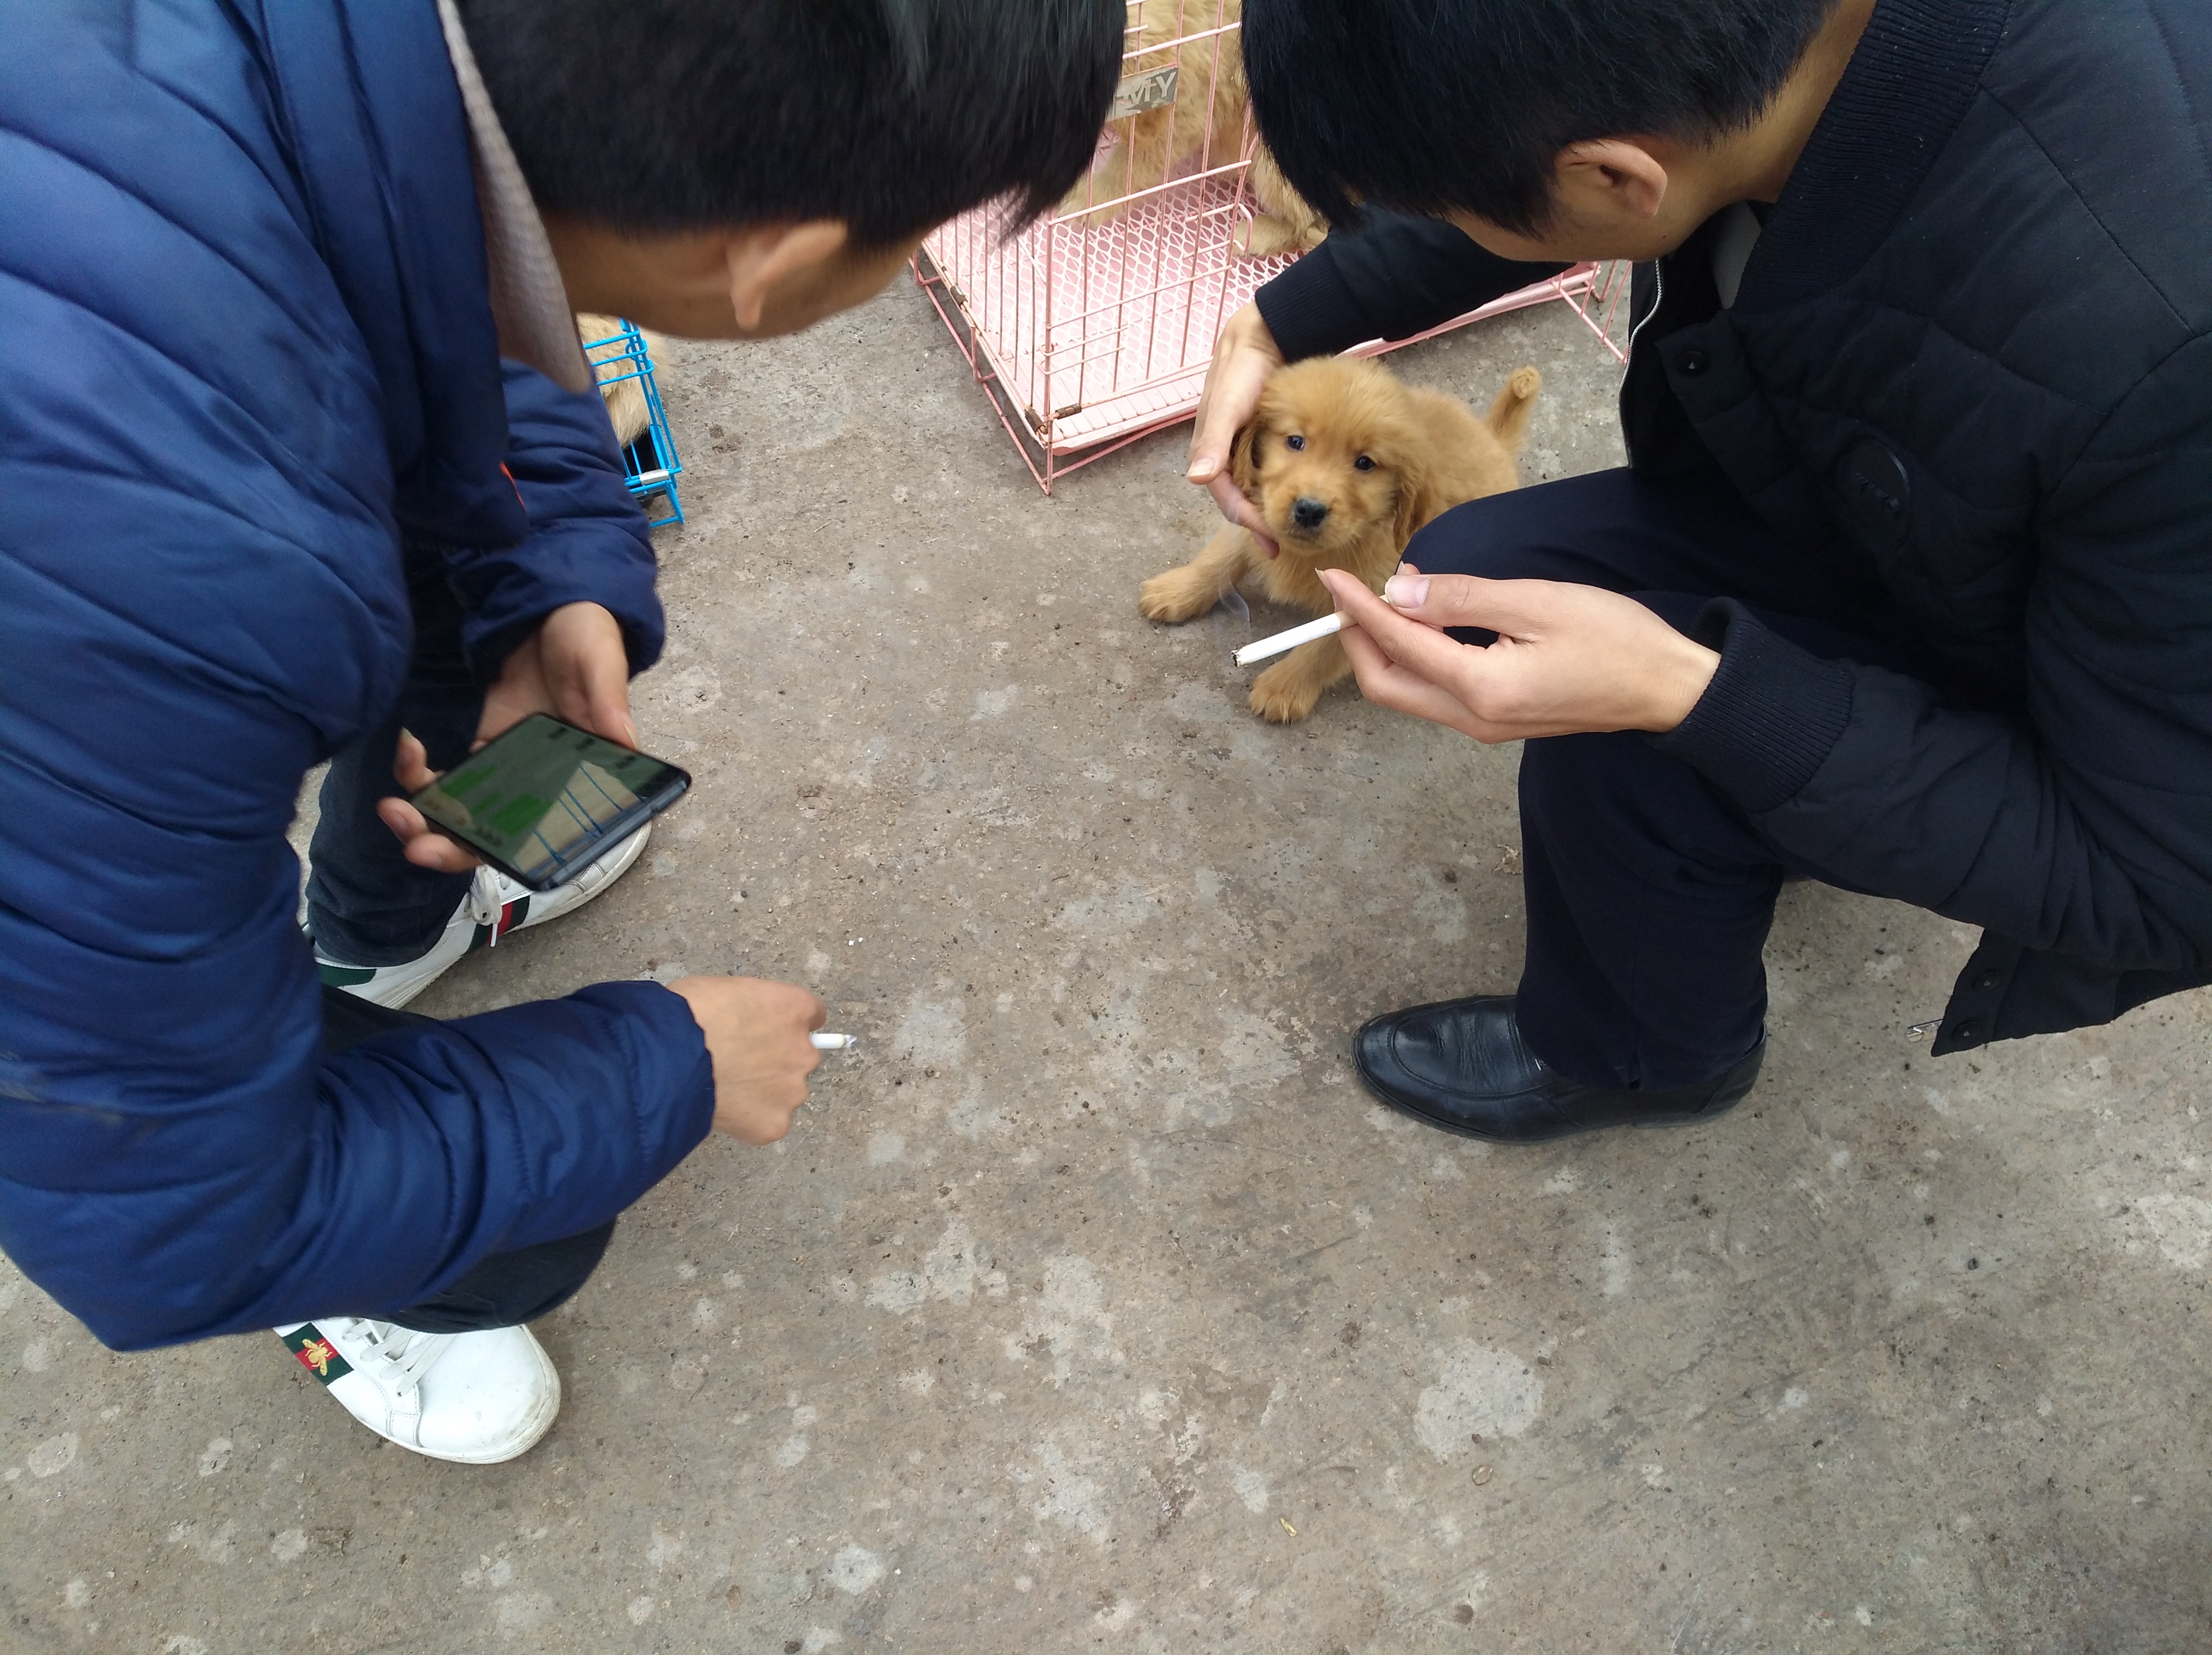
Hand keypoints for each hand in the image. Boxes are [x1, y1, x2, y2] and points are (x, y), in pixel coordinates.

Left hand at [375, 602, 636, 873]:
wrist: (551, 606)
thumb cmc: (587, 634)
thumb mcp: (602, 661)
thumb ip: (609, 700)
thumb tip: (626, 742)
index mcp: (582, 776)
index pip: (546, 834)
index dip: (506, 854)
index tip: (469, 849)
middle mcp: (545, 784)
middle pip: (496, 836)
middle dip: (449, 846)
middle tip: (413, 841)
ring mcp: (509, 769)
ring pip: (465, 815)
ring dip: (425, 820)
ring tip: (392, 807)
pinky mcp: (482, 746)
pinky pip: (445, 779)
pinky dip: (418, 775)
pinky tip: (409, 749)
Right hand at [667, 976, 828, 1143]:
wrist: (671, 1058)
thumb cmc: (690, 1015)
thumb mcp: (726, 989)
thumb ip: (753, 1008)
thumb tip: (747, 1019)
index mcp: (796, 1009)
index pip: (811, 1016)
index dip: (784, 1024)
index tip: (767, 1031)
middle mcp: (805, 1051)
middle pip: (799, 1058)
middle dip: (774, 1061)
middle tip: (738, 1063)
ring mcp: (792, 1091)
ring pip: (785, 1093)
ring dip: (763, 1092)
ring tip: (724, 1089)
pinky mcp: (775, 1124)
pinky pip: (766, 1123)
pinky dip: (748, 1121)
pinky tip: (721, 1110)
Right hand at [1187, 301, 1282, 553]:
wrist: (1261, 336)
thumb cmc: (1243, 369)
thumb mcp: (1229, 403)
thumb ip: (1213, 440)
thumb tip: (1196, 479)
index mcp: (1209, 451)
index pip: (1226, 500)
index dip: (1249, 522)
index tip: (1274, 540)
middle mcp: (1219, 454)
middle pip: (1236, 500)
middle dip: (1257, 523)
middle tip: (1285, 544)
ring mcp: (1235, 447)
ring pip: (1247, 489)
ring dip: (1264, 509)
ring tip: (1288, 527)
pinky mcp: (1250, 439)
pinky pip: (1258, 472)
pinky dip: (1272, 488)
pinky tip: (1289, 495)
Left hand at [1317, 565, 1720, 741]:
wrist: (1668, 688)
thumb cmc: (1616, 640)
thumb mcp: (1537, 602)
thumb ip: (1462, 599)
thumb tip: (1399, 592)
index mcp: (1483, 690)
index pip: (1399, 645)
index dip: (1359, 610)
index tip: (1334, 579)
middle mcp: (1475, 719)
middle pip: (1388, 685)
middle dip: (1359, 640)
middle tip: (1347, 596)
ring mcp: (1485, 726)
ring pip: (1409, 692)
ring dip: (1387, 649)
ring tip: (1384, 600)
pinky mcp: (1497, 720)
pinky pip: (1438, 692)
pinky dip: (1419, 658)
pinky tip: (1425, 622)